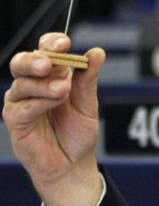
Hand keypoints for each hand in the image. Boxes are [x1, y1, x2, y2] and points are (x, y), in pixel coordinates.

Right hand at [2, 33, 104, 205]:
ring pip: (22, 83)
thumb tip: (97, 52)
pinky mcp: (15, 120)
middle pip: (24, 61)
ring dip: (43, 84)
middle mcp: (33, 84)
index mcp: (52, 74)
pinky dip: (38, 102)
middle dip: (36, 58)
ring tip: (62, 90)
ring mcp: (21, 101)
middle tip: (49, 62)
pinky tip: (54, 101)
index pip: (46, 50)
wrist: (73, 163)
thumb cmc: (77, 132)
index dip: (52, 43)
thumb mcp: (88, 102)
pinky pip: (21, 106)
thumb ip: (88, 78)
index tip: (64, 42)